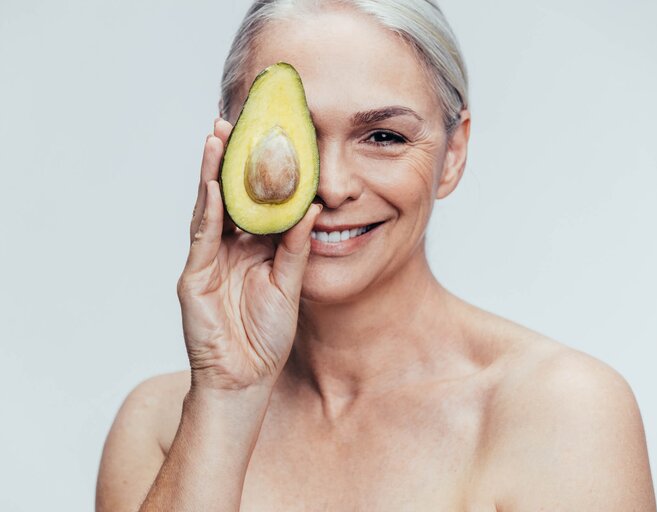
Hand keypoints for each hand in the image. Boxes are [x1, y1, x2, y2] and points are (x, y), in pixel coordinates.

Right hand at [176, 118, 320, 390]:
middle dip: (229, 161)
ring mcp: (207, 261)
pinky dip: (208, 211)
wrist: (245, 379)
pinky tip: (214, 185)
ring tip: (217, 138)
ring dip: (212, 174)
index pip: (254, 202)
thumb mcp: (289, 284)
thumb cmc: (267, 336)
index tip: (267, 139)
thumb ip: (296, 245)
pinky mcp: (194, 277)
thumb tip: (313, 206)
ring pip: (209, 208)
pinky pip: (202, 238)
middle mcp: (228, 248)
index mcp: (252, 249)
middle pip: (228, 196)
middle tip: (234, 122)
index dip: (258, 172)